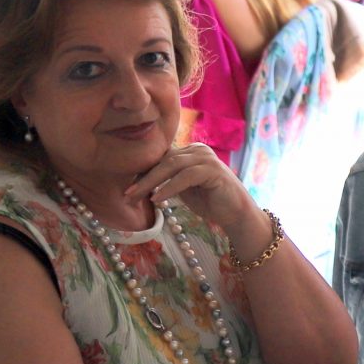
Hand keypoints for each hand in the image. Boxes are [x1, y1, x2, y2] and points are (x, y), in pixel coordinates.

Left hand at [132, 144, 266, 254]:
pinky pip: (185, 177)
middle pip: (164, 160)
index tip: (127, 188)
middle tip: (127, 194)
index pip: (161, 156)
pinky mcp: (213, 170)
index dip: (143, 171)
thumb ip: (167, 178)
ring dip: (151, 182)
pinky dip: (169, 188)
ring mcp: (207, 158)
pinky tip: (157, 200)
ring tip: (136, 196)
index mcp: (191, 151)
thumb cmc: (209, 202)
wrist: (236, 214)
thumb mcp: (183, 187)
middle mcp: (199, 149)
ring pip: (172, 166)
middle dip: (143, 178)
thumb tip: (139, 178)